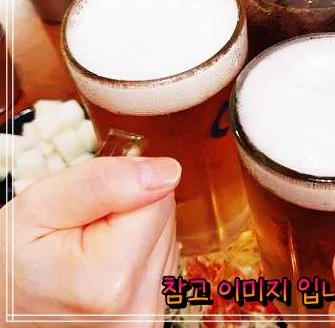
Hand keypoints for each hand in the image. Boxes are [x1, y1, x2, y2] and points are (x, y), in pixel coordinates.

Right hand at [1, 157, 180, 326]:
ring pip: (165, 234)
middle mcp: (140, 307)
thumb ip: (104, 182)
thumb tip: (168, 172)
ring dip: (133, 232)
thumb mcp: (38, 207)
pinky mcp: (153, 317)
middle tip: (83, 230)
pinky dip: (137, 252)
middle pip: (165, 215)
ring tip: (89, 250)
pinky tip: (105, 264)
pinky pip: (162, 258)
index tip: (88, 208)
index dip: (124, 189)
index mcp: (113, 278)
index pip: (160, 195)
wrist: (2, 312)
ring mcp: (149, 317)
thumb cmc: (10, 266)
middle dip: (129, 210)